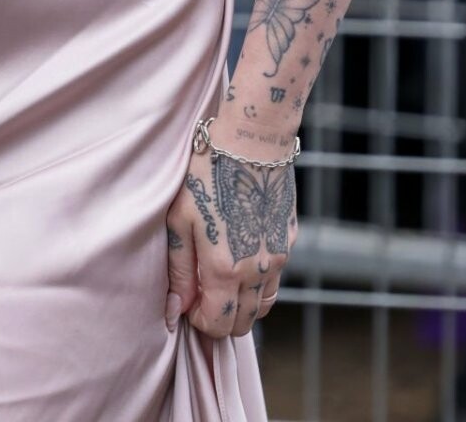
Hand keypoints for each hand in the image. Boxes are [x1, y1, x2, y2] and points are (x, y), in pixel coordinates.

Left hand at [164, 129, 297, 339]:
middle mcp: (257, 271)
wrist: (251, 141)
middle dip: (222, 320)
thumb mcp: (180, 220)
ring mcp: (279, 257)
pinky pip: (276, 278)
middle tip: (203, 297)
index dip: (200, 323)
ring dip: (244, 305)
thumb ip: (179, 270)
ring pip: (265, 305)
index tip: (189, 305)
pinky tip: (242, 257)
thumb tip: (176, 311)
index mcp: (225, 269)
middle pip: (244, 324)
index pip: (218, 325)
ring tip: (223, 282)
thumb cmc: (207, 175)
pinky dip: (260, 282)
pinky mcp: (289, 241)